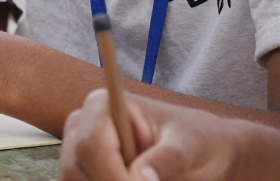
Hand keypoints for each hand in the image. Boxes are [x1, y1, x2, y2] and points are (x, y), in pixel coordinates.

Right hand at [60, 90, 242, 180]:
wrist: (204, 154)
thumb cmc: (197, 140)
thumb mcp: (190, 146)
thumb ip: (168, 159)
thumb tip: (141, 178)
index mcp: (103, 105)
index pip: (92, 144)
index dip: (112, 175)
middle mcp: (83, 125)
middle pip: (75, 168)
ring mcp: (78, 151)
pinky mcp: (82, 173)